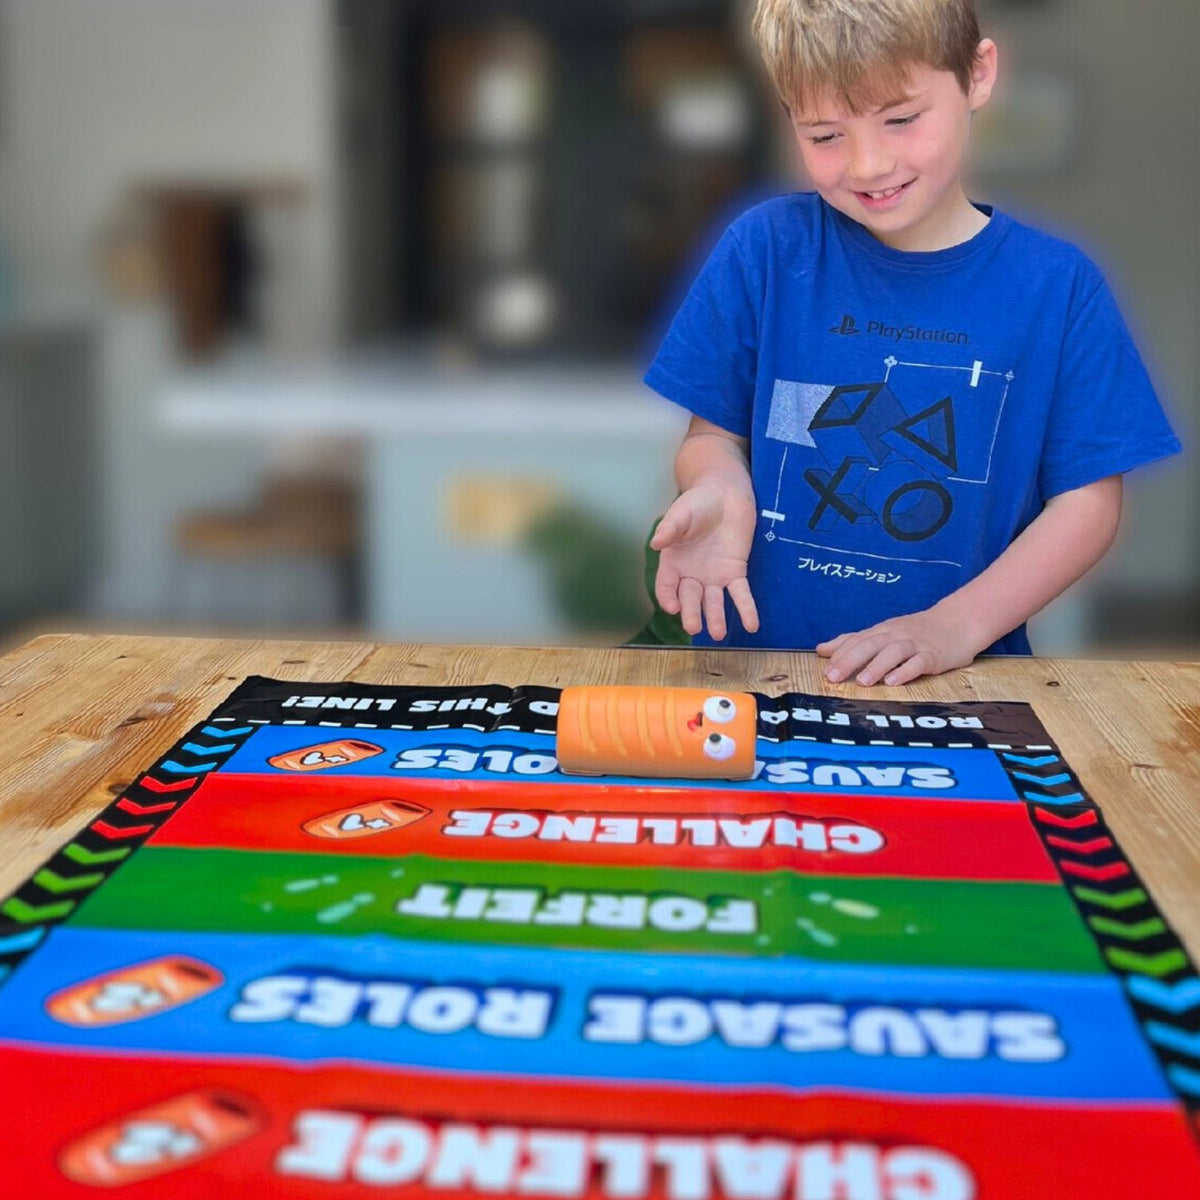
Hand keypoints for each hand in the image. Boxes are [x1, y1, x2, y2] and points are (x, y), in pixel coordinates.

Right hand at [651, 485, 758, 639]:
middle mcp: (691, 575)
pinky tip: (752, 626)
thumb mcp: (680, 514)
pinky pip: (740, 594)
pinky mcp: (735, 572)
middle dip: (691, 613)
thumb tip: (656, 543)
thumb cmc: (697, 503)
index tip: (672, 607)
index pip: (666, 586)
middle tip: (694, 627)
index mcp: (673, 563)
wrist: (724, 494)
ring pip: (713, 602)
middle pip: (690, 599)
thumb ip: (669, 529)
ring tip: (718, 634)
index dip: (667, 598)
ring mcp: (714, 576)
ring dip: (716, 618)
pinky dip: (746, 610)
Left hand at [816, 607, 984, 686]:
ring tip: (862, 682)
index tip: (824, 671)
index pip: (856, 640)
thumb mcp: (883, 633)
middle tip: (833, 677)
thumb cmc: (917, 632)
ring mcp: (915, 644)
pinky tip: (894, 682)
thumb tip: (821, 650)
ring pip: (893, 652)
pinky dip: (905, 671)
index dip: (840, 655)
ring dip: (876, 666)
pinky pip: (918, 663)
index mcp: (881, 631)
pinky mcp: (934, 656)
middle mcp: (895, 635)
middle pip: (869, 645)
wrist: (958, 622)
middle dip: (850, 661)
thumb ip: (854, 642)